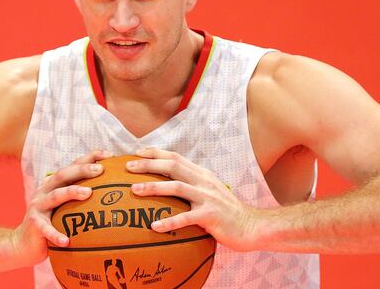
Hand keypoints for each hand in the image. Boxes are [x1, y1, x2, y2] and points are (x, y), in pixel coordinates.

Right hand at [11, 150, 111, 265]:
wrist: (25, 243)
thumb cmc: (52, 223)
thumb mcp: (65, 207)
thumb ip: (81, 197)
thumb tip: (113, 193)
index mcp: (54, 184)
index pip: (72, 165)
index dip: (90, 157)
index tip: (109, 155)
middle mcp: (45, 191)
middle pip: (63, 175)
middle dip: (82, 170)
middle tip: (100, 170)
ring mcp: (37, 206)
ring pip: (55, 196)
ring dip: (72, 192)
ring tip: (88, 193)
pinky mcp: (34, 224)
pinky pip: (46, 229)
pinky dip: (56, 234)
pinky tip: (67, 241)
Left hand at [127, 147, 260, 251]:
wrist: (251, 226)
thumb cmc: (226, 212)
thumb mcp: (209, 192)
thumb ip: (192, 185)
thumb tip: (167, 184)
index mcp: (201, 174)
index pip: (175, 156)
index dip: (155, 152)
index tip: (136, 152)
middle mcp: (203, 181)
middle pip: (172, 166)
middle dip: (148, 164)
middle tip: (127, 167)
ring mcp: (207, 197)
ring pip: (176, 187)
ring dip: (153, 187)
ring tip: (133, 190)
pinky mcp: (210, 215)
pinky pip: (186, 218)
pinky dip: (169, 221)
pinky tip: (154, 226)